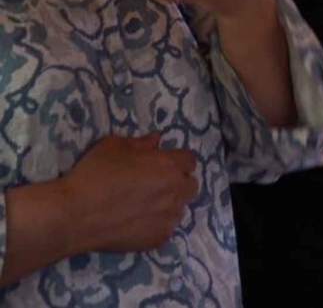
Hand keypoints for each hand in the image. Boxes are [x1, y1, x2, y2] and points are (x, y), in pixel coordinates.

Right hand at [61, 134, 197, 252]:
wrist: (74, 215)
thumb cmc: (92, 176)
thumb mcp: (113, 146)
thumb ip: (140, 143)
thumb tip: (155, 141)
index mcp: (168, 166)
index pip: (189, 160)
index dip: (176, 161)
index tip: (161, 165)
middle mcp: (175, 191)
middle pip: (190, 185)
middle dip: (177, 183)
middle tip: (154, 185)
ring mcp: (168, 218)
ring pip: (180, 209)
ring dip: (168, 205)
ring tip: (144, 206)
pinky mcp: (158, 239)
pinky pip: (166, 229)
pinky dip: (156, 225)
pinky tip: (137, 223)